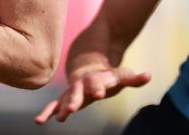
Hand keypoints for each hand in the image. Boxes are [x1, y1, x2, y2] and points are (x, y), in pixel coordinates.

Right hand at [34, 66, 150, 123]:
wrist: (85, 67)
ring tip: (59, 118)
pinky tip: (39, 121)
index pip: (97, 83)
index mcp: (95, 78)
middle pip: (78, 91)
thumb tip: (149, 75)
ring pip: (65, 99)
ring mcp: (71, 92)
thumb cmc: (105, 75)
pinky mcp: (65, 100)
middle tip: (73, 108)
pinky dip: (47, 113)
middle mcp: (80, 85)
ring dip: (61, 108)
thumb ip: (132, 78)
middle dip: (75, 99)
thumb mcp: (119, 75)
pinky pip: (54, 106)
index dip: (98, 87)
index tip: (99, 92)